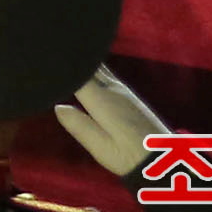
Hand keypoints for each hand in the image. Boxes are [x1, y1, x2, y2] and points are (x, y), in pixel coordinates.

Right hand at [55, 65, 163, 180]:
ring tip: (63, 57)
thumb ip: (78, 125)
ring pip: (98, 67)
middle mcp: (113, 88)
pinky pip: (105, 73)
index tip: (45, 58)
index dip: (62, 64)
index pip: (77, 71)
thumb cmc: (129, 156)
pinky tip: (84, 72)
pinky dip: (92, 69)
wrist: (167, 161)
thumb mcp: (100, 147)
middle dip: (71, 57)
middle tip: (50, 50)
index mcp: (101, 98)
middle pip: (88, 63)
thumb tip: (58, 106)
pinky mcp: (128, 96)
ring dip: (82, 61)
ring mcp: (123, 90)